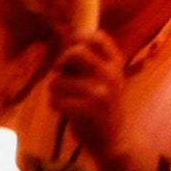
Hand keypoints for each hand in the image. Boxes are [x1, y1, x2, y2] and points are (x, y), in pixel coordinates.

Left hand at [48, 25, 132, 154]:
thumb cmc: (104, 104)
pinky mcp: (87, 111)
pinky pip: (56, 99)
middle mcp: (110, 75)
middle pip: (76, 53)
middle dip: (61, 62)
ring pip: (58, 79)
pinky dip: (54, 104)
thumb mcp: (107, 77)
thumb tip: (67, 33)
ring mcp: (99, 93)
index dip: (78, 39)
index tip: (70, 50)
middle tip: (61, 73)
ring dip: (54, 89)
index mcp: (116, 63)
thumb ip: (92, 59)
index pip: (96, 37)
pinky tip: (63, 109)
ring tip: (63, 97)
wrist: (114, 137)